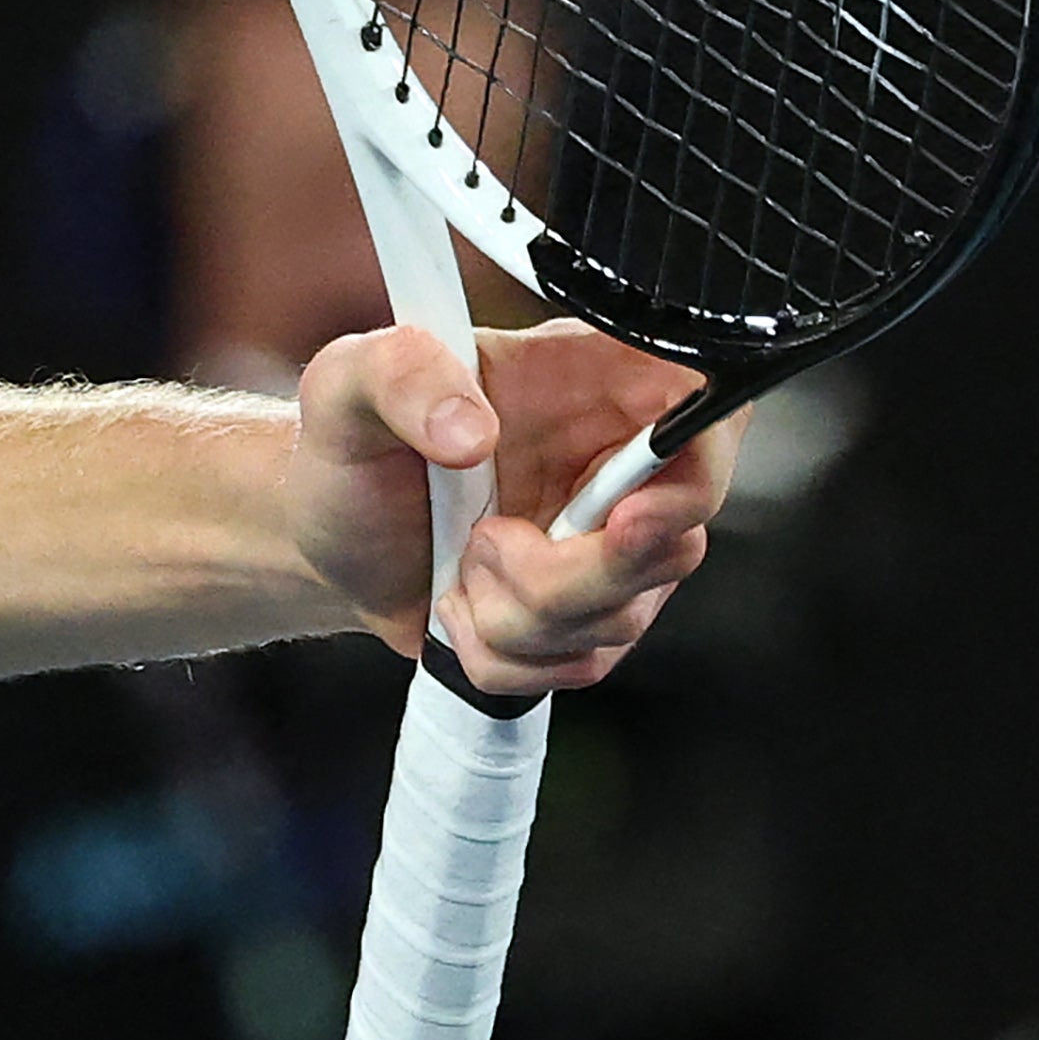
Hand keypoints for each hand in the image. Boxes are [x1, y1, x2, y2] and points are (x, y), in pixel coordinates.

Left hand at [289, 317, 729, 691]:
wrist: (327, 534)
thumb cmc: (352, 449)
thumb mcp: (345, 384)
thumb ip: (400, 373)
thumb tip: (472, 434)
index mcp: (599, 385)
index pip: (711, 414)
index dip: (695, 473)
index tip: (629, 514)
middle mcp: (627, 470)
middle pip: (674, 546)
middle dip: (567, 570)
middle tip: (485, 538)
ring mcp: (619, 553)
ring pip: (617, 618)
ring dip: (510, 608)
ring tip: (460, 556)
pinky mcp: (592, 620)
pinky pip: (574, 666)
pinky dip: (498, 650)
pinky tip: (462, 603)